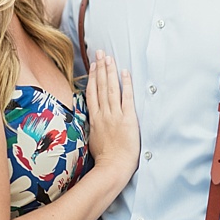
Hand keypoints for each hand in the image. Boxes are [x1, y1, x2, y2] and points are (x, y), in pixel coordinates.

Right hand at [85, 50, 140, 180]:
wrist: (113, 167)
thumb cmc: (105, 159)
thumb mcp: (94, 140)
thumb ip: (94, 128)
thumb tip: (94, 123)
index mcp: (94, 120)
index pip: (92, 94)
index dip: (92, 78)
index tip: (92, 66)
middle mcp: (103, 114)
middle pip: (100, 87)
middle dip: (100, 68)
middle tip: (100, 52)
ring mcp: (114, 116)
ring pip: (110, 89)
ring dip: (109, 72)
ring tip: (108, 57)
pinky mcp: (127, 119)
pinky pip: (126, 98)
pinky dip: (125, 84)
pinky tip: (125, 73)